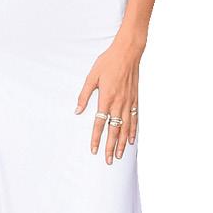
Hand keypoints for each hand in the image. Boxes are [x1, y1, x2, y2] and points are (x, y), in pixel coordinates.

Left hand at [75, 35, 140, 163]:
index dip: (96, 138)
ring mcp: (128, 102)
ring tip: (119, 156)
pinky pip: (135, 119)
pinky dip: (133, 131)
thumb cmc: (108, 62)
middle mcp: (118, 103)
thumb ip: (84, 95)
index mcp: (106, 98)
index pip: (99, 123)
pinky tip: (132, 140)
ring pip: (126, 128)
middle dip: (111, 147)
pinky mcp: (135, 100)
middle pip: (114, 130)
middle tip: (108, 161)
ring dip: (122, 143)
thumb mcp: (92, 77)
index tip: (94, 150)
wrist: (128, 52)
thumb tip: (77, 111)